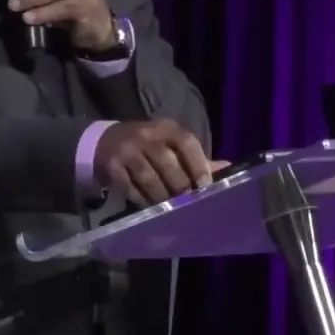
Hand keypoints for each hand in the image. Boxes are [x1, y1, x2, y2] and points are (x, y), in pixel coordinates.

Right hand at [94, 118, 217, 204]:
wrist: (107, 141)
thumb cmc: (149, 144)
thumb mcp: (171, 143)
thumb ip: (197, 157)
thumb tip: (227, 168)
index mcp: (166, 127)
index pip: (186, 142)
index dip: (198, 164)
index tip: (205, 185)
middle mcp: (145, 135)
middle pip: (167, 162)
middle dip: (180, 185)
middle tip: (186, 201)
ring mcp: (126, 149)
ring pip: (148, 177)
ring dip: (161, 195)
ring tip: (168, 207)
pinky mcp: (112, 164)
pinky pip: (129, 187)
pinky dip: (141, 198)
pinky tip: (148, 203)